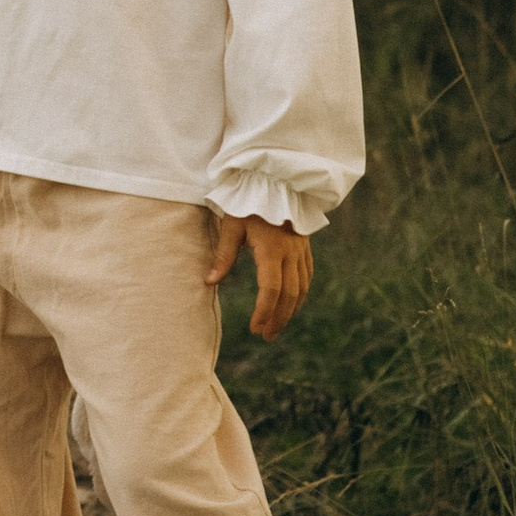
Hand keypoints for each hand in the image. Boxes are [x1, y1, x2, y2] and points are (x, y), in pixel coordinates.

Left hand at [205, 212, 312, 338]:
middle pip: (289, 294)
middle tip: (265, 336)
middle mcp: (290, 252)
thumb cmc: (248, 201)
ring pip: (301, 288)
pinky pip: (307, 276)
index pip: (271, 289)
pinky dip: (300, 294)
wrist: (275, 180)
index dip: (264, 312)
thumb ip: (223, 255)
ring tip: (276, 327)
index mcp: (271, 248)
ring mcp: (300, 249)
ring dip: (290, 311)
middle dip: (278, 319)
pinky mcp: (304, 246)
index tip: (254, 328)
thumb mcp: (232, 225)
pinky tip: (292, 305)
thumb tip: (209, 282)